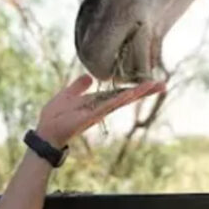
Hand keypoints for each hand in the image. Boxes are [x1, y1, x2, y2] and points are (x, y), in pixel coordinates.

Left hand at [34, 74, 164, 148]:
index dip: (134, 88)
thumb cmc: (54, 116)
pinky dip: (119, 100)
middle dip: (144, 91)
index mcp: (96, 102)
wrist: (45, 131)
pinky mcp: (90, 118)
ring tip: (154, 86)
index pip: (119, 93)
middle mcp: (101, 108)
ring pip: (120, 101)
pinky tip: (131, 94)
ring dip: (136, 94)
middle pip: (126, 97)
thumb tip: (89, 76)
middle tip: (163, 85)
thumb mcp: (67, 95)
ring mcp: (97, 113)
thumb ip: (78, 86)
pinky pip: (107, 107)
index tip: (152, 82)